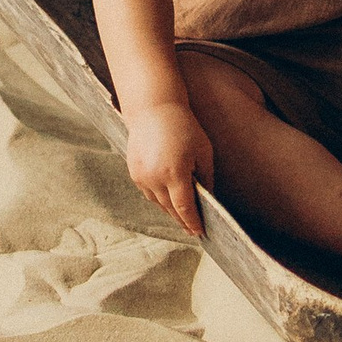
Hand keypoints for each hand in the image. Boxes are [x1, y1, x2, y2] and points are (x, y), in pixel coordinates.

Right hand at [125, 96, 213, 235]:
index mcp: (175, 173)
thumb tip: (208, 199)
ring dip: (170, 210)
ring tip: (182, 216)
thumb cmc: (183, 126)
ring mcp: (141, 176)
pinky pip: (148, 193)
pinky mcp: (134, 172)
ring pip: (158, 203)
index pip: (185, 208)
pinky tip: (168, 199)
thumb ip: (206, 178)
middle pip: (170, 209)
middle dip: (183, 220)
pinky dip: (159, 198)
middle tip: (193, 229)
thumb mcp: (203, 151)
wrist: (153, 108)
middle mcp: (155, 178)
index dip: (193, 222)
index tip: (200, 232)